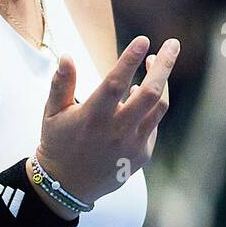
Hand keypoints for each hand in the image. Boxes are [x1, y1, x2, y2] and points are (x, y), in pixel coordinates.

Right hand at [35, 35, 178, 204]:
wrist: (67, 186)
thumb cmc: (58, 143)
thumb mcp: (52, 113)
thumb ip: (62, 84)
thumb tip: (67, 56)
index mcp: (92, 117)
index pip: (115, 83)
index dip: (130, 60)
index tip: (143, 40)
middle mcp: (116, 131)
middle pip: (150, 93)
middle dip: (164, 65)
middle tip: (173, 44)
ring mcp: (132, 144)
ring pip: (159, 108)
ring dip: (163, 82)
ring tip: (156, 63)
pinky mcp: (142, 155)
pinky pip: (154, 125)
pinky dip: (152, 105)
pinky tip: (143, 92)